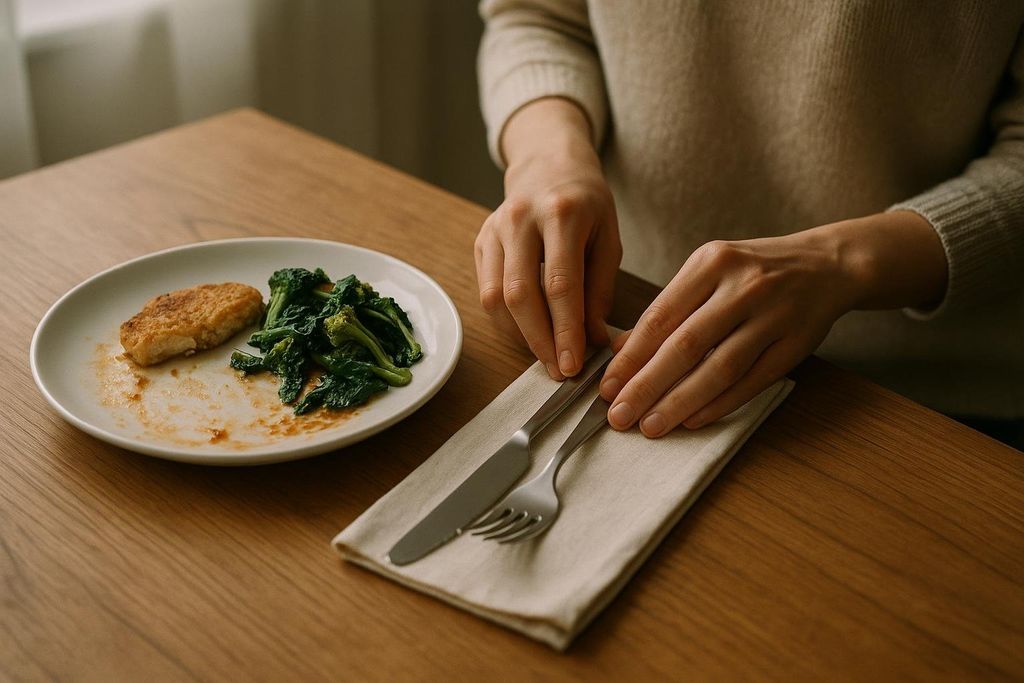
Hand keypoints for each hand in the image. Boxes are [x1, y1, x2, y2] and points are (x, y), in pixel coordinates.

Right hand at [475, 98, 620, 378]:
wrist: (548, 162)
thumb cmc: (586, 204)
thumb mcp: (608, 238)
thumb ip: (600, 290)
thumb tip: (594, 341)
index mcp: (562, 214)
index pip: (560, 285)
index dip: (565, 331)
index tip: (572, 366)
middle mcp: (520, 219)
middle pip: (520, 295)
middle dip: (539, 341)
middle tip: (558, 371)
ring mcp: (494, 230)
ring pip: (495, 297)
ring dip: (519, 335)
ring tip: (545, 356)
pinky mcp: (481, 241)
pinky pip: (486, 291)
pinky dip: (506, 320)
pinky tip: (528, 333)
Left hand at [599, 211, 946, 435]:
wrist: (826, 265)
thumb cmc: (752, 271)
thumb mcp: (708, 273)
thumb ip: (668, 310)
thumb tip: (620, 352)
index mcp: (711, 262)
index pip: (661, 315)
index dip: (631, 356)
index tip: (607, 387)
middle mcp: (743, 285)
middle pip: (686, 344)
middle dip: (647, 385)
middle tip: (619, 416)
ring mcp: (773, 314)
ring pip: (720, 367)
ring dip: (681, 402)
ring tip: (652, 426)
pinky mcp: (796, 343)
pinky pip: (752, 381)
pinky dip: (720, 403)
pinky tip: (694, 420)